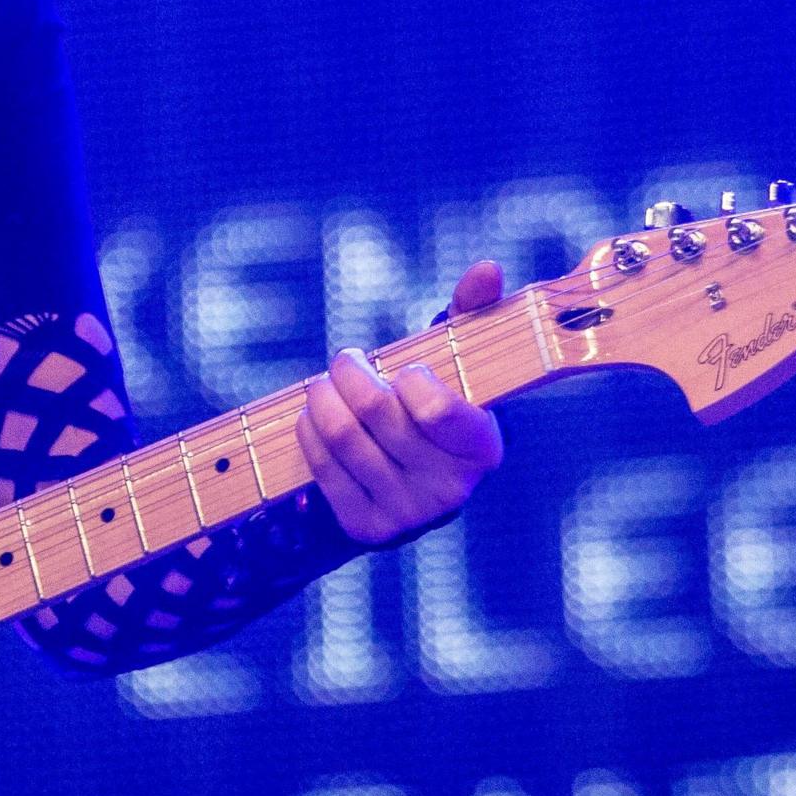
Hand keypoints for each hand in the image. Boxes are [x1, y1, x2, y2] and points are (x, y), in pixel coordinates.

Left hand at [302, 258, 507, 546]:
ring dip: (322, 396)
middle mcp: (451, 489)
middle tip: (346, 360)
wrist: (412, 480)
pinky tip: (316, 416)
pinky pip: (319, 464)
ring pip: (340, 435)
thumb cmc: (436, 403)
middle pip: (373, 411)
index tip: (403, 368)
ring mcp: (408, 514)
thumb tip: (486, 268)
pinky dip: (309, 429)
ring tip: (326, 384)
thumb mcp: (455, 361)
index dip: (408, 378)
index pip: (436, 408)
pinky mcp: (367, 527)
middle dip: (349, 372)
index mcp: (482, 447)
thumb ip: (470, 312)